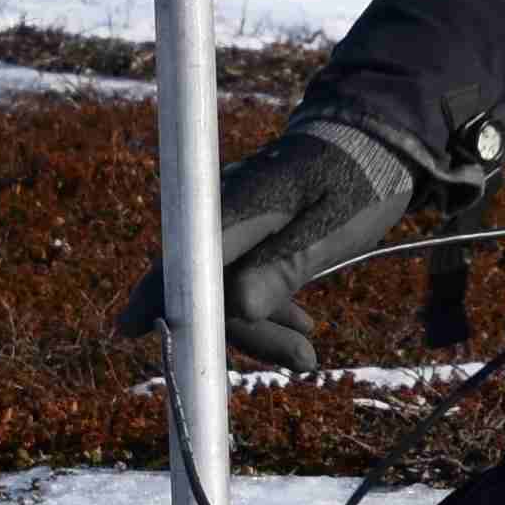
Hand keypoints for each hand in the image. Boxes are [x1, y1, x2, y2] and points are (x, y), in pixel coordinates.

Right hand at [117, 116, 420, 374]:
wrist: (375, 144)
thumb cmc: (357, 182)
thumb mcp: (330, 228)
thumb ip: (284, 266)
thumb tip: (237, 306)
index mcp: (234, 208)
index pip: (182, 261)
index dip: (154, 299)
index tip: (128, 331)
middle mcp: (222, 214)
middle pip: (203, 284)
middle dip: (243, 330)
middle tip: (305, 360)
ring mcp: (234, 224)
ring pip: (224, 287)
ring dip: (261, 326)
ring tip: (309, 355)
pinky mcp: (251, 234)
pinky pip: (242, 277)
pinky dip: (267, 306)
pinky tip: (301, 326)